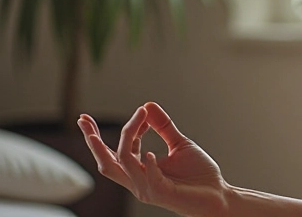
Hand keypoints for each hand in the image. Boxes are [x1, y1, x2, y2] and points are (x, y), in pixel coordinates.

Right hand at [78, 102, 227, 215]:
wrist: (218, 195)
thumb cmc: (198, 175)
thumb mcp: (180, 144)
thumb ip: (163, 127)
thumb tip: (147, 105)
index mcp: (140, 170)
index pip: (113, 152)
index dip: (100, 135)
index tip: (90, 117)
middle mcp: (138, 181)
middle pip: (106, 162)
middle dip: (93, 141)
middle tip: (83, 120)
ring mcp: (148, 188)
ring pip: (124, 163)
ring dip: (130, 137)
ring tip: (140, 115)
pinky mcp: (162, 194)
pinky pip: (148, 179)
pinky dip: (147, 165)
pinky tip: (150, 152)